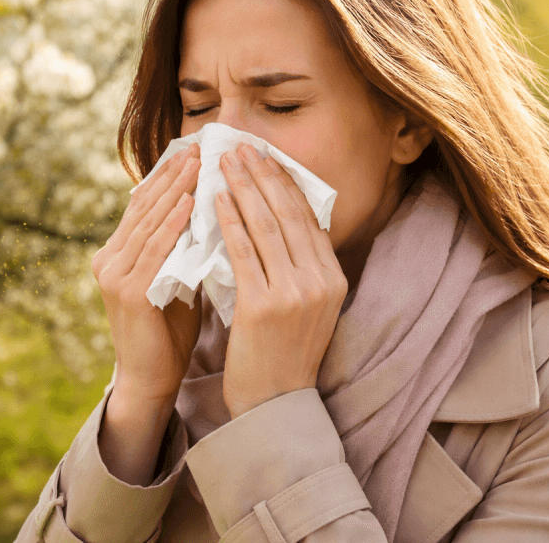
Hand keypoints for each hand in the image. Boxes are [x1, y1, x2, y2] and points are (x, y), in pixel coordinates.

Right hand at [91, 142, 202, 405]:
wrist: (152, 379)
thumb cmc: (169, 330)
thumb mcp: (176, 277)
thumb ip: (183, 246)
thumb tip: (213, 207)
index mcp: (118, 253)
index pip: (144, 204)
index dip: (167, 175)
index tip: (195, 149)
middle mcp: (108, 259)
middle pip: (144, 206)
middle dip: (173, 174)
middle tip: (200, 146)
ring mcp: (114, 275)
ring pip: (148, 223)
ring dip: (175, 190)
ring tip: (198, 164)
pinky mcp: (126, 293)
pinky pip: (153, 251)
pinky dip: (171, 224)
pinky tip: (189, 203)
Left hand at [216, 142, 347, 418]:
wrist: (273, 402)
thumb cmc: (282, 351)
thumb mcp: (306, 306)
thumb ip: (298, 266)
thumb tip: (276, 216)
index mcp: (334, 279)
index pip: (307, 218)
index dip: (284, 182)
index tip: (264, 156)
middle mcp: (320, 282)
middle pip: (287, 214)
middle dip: (261, 174)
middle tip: (240, 146)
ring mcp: (294, 293)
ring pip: (265, 225)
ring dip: (242, 187)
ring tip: (223, 162)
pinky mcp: (263, 305)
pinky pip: (242, 251)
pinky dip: (228, 219)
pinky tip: (214, 199)